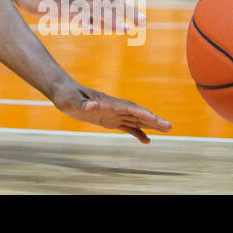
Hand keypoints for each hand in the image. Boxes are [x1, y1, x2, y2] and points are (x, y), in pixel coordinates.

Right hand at [19, 0, 145, 34]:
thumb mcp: (70, 9)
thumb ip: (85, 17)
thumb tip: (99, 27)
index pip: (112, 3)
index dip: (128, 11)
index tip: (143, 20)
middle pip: (109, 5)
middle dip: (127, 14)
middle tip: (143, 23)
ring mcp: (70, 1)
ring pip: (94, 10)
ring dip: (110, 19)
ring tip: (124, 29)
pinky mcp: (58, 6)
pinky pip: (72, 14)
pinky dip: (83, 20)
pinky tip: (90, 29)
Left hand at [51, 81, 171, 142]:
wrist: (62, 92)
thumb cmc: (67, 95)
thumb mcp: (73, 102)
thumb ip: (84, 105)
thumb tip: (93, 107)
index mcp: (108, 103)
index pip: (129, 108)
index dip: (142, 114)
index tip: (155, 119)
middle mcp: (113, 107)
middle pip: (137, 114)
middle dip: (153, 120)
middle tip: (170, 127)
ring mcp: (112, 113)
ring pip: (135, 120)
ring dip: (150, 125)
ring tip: (166, 130)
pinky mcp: (108, 119)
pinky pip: (126, 126)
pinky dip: (137, 133)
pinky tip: (146, 140)